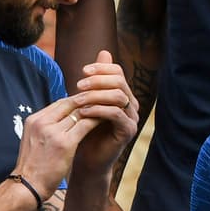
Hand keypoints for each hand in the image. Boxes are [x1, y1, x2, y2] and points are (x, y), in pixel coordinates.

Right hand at [10, 90, 117, 197]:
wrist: (28, 186)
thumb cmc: (33, 168)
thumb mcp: (33, 141)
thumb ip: (46, 128)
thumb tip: (61, 121)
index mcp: (33, 120)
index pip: (58, 103)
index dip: (75, 102)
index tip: (89, 104)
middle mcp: (41, 122)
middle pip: (68, 103)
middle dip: (86, 101)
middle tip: (102, 101)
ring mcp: (52, 132)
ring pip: (78, 112)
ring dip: (94, 108)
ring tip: (107, 108)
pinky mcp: (64, 143)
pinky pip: (85, 125)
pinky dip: (96, 120)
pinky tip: (106, 120)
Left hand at [71, 50, 138, 176]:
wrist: (86, 159)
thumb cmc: (85, 129)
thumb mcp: (88, 100)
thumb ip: (95, 79)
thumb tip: (104, 51)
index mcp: (122, 94)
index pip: (117, 72)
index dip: (101, 68)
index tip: (82, 70)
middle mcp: (131, 105)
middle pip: (120, 82)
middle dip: (98, 80)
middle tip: (78, 85)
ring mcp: (132, 118)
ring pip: (119, 96)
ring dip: (96, 95)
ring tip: (77, 100)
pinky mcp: (128, 131)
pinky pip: (116, 114)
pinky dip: (99, 110)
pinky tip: (84, 112)